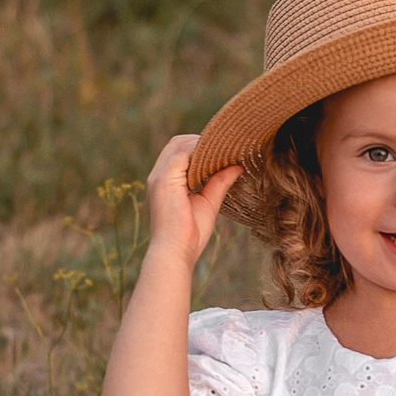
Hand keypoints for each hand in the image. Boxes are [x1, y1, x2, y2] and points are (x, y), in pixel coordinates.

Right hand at [144, 135, 242, 268]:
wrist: (175, 252)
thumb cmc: (189, 236)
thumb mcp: (208, 203)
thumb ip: (219, 183)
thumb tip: (238, 167)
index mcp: (165, 182)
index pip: (180, 152)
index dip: (200, 147)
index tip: (223, 150)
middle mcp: (158, 176)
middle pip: (178, 143)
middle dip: (201, 142)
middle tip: (226, 147)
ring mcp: (159, 176)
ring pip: (180, 144)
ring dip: (201, 144)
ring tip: (224, 150)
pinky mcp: (165, 179)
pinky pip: (182, 153)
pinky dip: (199, 150)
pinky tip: (217, 156)